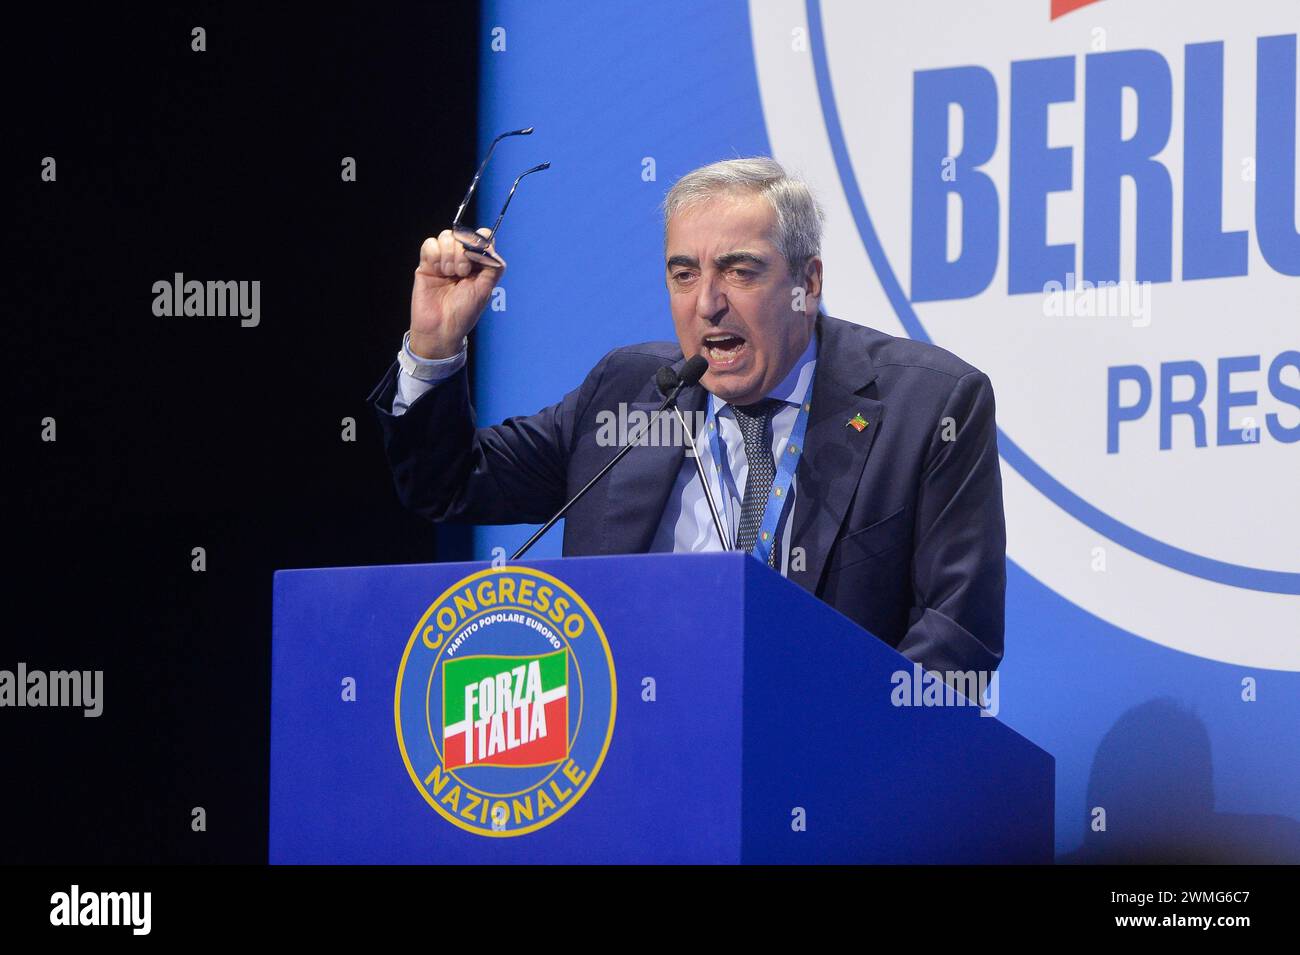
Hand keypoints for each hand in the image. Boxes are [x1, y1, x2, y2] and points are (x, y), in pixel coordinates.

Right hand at [408, 227, 505, 357]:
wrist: (441, 328)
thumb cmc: (464, 312)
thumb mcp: (485, 289)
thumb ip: (493, 266)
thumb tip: (490, 245)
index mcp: (478, 264)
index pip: (481, 237)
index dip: (480, 239)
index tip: (478, 253)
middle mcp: (461, 259)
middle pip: (462, 234)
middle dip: (463, 252)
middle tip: (462, 273)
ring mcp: (444, 260)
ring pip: (445, 236)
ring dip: (448, 254)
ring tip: (449, 274)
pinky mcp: (426, 264)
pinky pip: (429, 244)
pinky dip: (434, 254)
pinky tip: (437, 271)